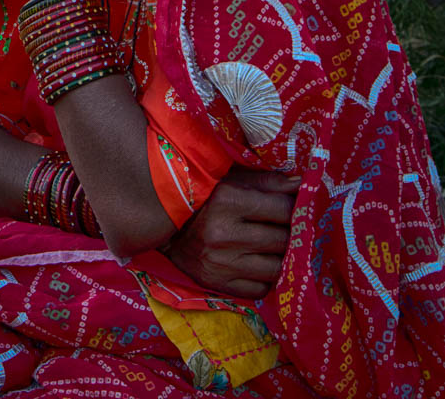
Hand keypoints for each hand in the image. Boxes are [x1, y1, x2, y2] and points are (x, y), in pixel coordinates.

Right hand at [166, 165, 299, 298]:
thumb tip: (302, 184)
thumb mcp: (232, 180)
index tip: (300, 206)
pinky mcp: (218, 284)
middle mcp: (224, 233)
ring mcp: (221, 263)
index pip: (282, 208)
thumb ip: (268, 182)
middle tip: (293, 228)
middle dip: (293, 233)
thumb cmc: (205, 197)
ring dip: (282, 258)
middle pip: (283, 240)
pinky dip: (265, 278)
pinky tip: (258, 264)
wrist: (165, 228)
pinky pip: (260, 289)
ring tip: (276, 247)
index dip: (297, 207)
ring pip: (276, 268)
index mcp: (227, 200)